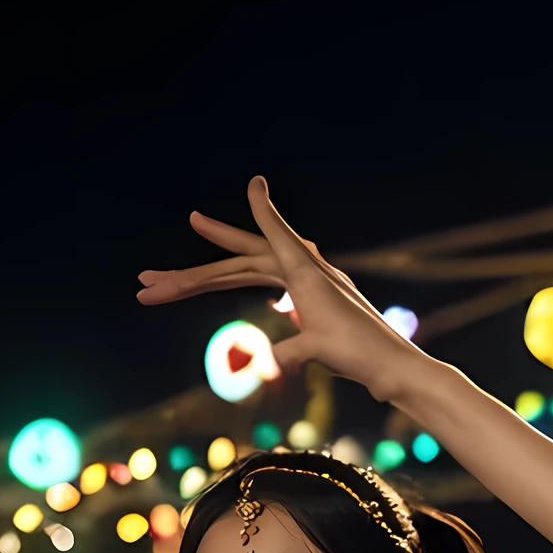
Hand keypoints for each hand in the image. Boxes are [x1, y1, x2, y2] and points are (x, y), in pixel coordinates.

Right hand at [137, 176, 425, 399]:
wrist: (396, 370)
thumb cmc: (363, 357)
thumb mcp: (321, 351)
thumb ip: (288, 354)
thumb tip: (262, 366)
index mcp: (308, 276)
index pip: (276, 237)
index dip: (262, 211)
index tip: (255, 183)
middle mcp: (309, 275)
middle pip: (244, 264)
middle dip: (198, 271)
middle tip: (156, 272)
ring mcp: (311, 289)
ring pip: (253, 273)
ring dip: (215, 275)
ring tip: (176, 281)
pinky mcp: (314, 306)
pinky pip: (274, 283)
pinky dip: (252, 278)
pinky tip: (239, 275)